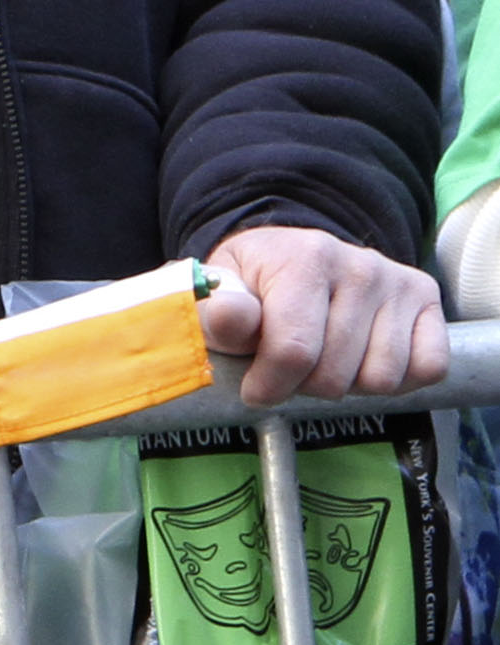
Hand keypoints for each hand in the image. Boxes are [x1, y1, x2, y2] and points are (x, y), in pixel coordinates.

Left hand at [201, 227, 451, 407]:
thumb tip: (231, 317)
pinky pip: (428, 369)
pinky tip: (365, 361)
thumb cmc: (256, 281)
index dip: (271, 384)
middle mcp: (361, 266)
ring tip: (327, 360)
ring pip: (382, 379)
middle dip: (306, 386)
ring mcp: (398, 283)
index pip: (294, 349)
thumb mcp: (222, 290)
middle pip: (337, 373)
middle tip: (292, 369)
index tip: (255, 390)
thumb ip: (217, 312)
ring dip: (350, 385)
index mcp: (305, 259)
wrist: (296, 253)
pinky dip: (398, 381)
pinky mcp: (428, 300)